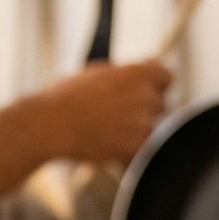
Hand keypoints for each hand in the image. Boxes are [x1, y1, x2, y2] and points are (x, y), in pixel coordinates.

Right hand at [28, 60, 174, 164]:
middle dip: (143, 108)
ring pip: (150, 127)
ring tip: (106, 128)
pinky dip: (128, 147)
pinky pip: (141, 147)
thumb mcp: (99, 72)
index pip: (167, 77)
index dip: (156, 84)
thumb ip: (126, 74)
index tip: (144, 89)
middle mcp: (146, 95)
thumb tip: (140, 72)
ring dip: (135, 129)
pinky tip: (106, 141)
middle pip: (160, 104)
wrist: (52, 124)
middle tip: (117, 114)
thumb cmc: (68, 96)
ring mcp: (144, 122)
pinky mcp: (136, 146)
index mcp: (139, 72)